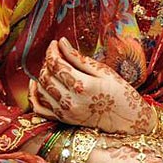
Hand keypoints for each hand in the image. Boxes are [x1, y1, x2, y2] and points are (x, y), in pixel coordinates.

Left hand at [29, 38, 154, 134]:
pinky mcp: (62, 120)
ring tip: (53, 67)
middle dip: (47, 62)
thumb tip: (61, 42)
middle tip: (56, 54)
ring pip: (40, 90)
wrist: (128, 120)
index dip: (52, 51)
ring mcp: (65, 113)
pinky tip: (38, 84)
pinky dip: (35, 95)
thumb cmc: (120, 92)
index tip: (54, 43)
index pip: (56, 64)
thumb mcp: (104, 71)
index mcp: (83, 86)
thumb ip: (79, 58)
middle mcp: (71, 101)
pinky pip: (39, 108)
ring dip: (42, 75)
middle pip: (46, 76)